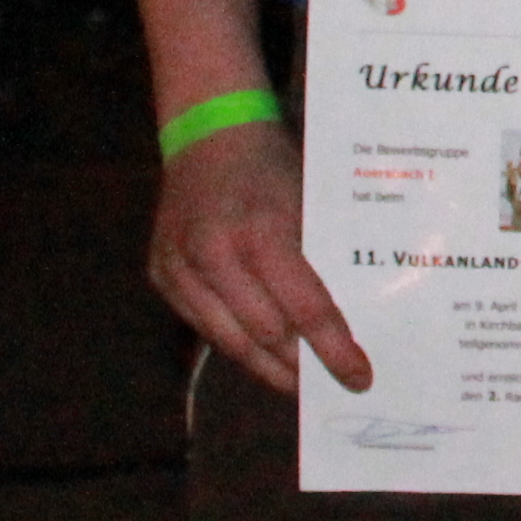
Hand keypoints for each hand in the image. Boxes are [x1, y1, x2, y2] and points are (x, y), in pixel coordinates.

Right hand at [145, 119, 368, 394]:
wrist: (209, 132)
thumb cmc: (273, 164)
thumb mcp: (309, 204)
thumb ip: (320, 260)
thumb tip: (351, 320)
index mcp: (259, 232)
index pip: (304, 309)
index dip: (333, 349)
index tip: (359, 376)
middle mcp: (211, 255)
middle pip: (264, 335)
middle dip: (300, 367)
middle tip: (331, 387)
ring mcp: (178, 267)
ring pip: (229, 340)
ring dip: (266, 367)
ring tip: (298, 384)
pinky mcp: (161, 274)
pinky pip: (204, 324)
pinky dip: (236, 342)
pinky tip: (263, 355)